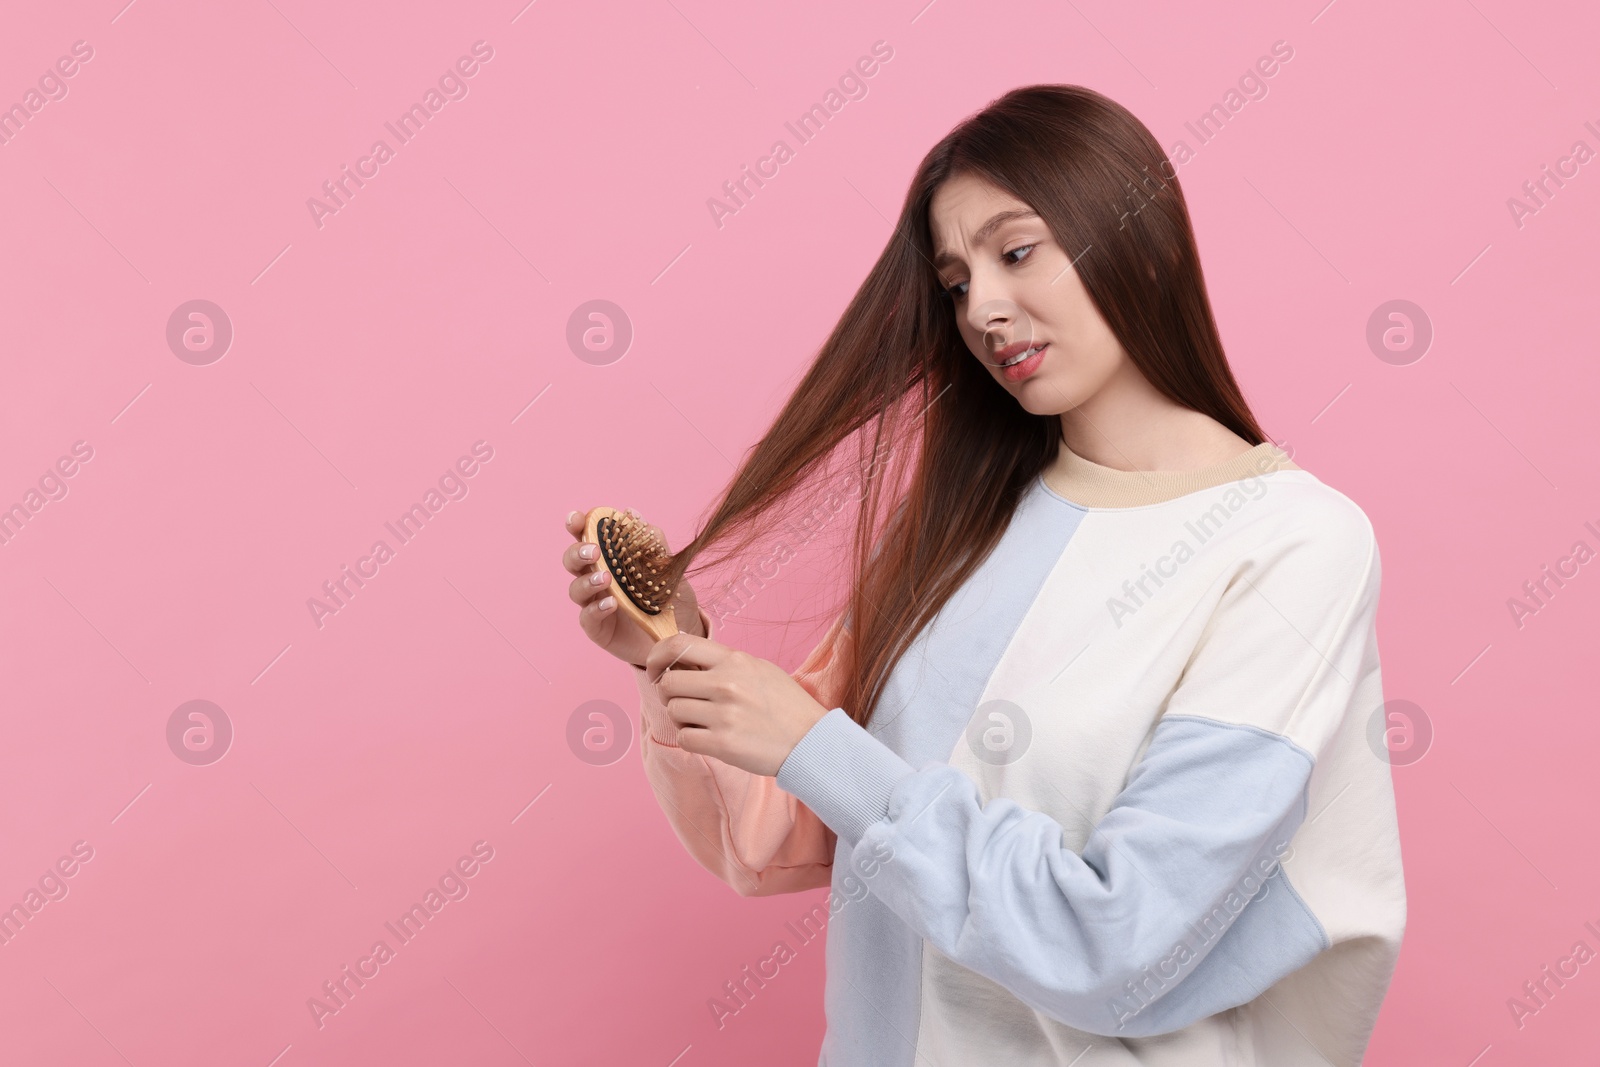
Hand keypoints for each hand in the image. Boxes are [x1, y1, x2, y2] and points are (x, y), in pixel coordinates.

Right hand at [563, 508, 703, 669]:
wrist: (680, 632)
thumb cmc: (667, 596)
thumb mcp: (667, 567)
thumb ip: (652, 542)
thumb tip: (632, 514)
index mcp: (609, 558)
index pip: (587, 537)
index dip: (578, 525)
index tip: (577, 519)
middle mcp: (595, 579)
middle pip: (572, 561)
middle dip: (577, 552)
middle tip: (593, 551)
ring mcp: (593, 604)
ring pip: (575, 589)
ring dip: (587, 581)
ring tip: (606, 578)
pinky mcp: (597, 628)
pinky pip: (588, 617)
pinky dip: (597, 608)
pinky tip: (612, 603)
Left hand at [644, 632, 830, 776]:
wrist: (811, 741)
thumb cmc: (785, 705)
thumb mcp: (759, 669)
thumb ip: (723, 662)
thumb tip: (683, 659)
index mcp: (735, 660)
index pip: (678, 645)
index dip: (656, 656)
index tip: (655, 670)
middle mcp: (727, 683)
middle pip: (668, 683)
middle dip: (670, 695)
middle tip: (685, 702)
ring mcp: (725, 714)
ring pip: (673, 711)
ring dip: (682, 719)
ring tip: (705, 723)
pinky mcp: (723, 744)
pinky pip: (684, 738)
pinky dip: (691, 740)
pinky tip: (710, 739)